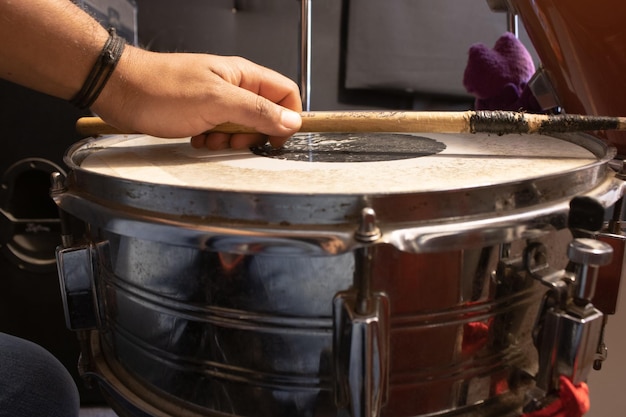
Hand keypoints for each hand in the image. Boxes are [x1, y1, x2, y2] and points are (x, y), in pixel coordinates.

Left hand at [92, 47, 302, 148]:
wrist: (121, 92)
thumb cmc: (161, 89)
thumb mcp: (216, 101)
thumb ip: (257, 110)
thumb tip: (290, 121)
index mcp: (243, 76)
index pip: (285, 94)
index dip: (287, 118)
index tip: (275, 138)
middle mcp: (234, 87)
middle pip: (266, 115)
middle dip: (254, 134)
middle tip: (235, 140)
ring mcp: (217, 101)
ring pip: (243, 127)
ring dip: (231, 140)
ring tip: (210, 138)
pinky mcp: (202, 114)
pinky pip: (221, 133)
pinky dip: (213, 141)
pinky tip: (197, 138)